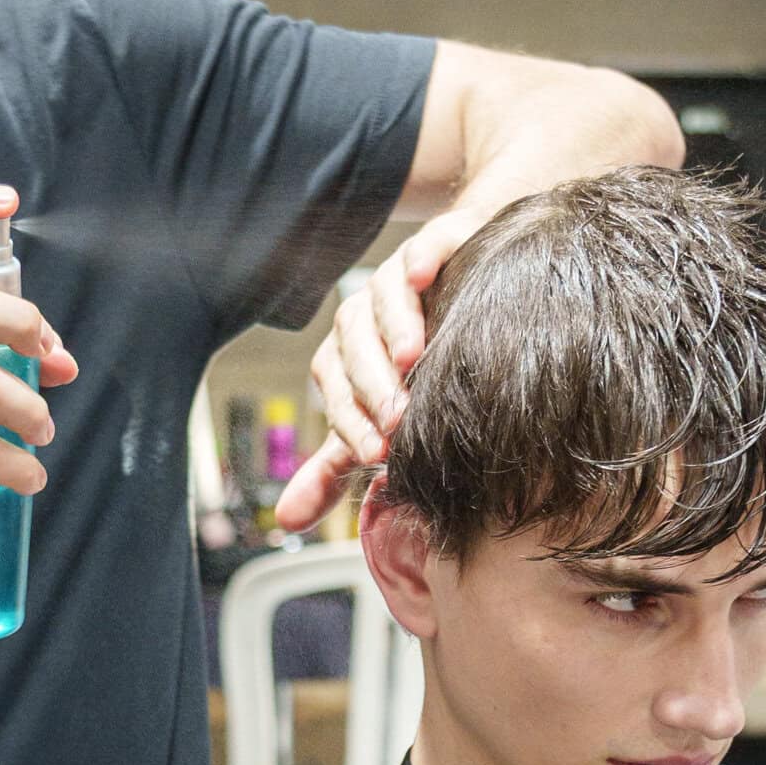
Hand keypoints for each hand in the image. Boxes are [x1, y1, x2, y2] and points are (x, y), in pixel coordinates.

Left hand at [275, 203, 475, 533]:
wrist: (478, 291)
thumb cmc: (426, 371)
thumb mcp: (377, 421)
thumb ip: (335, 468)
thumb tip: (287, 522)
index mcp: (346, 354)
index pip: (336, 386)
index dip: (351, 419)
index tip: (377, 455)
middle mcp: (365, 312)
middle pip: (354, 342)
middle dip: (373, 383)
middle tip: (397, 418)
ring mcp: (401, 275)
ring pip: (383, 296)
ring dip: (393, 326)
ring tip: (412, 357)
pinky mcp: (442, 243)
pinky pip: (427, 244)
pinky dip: (423, 256)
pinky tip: (424, 275)